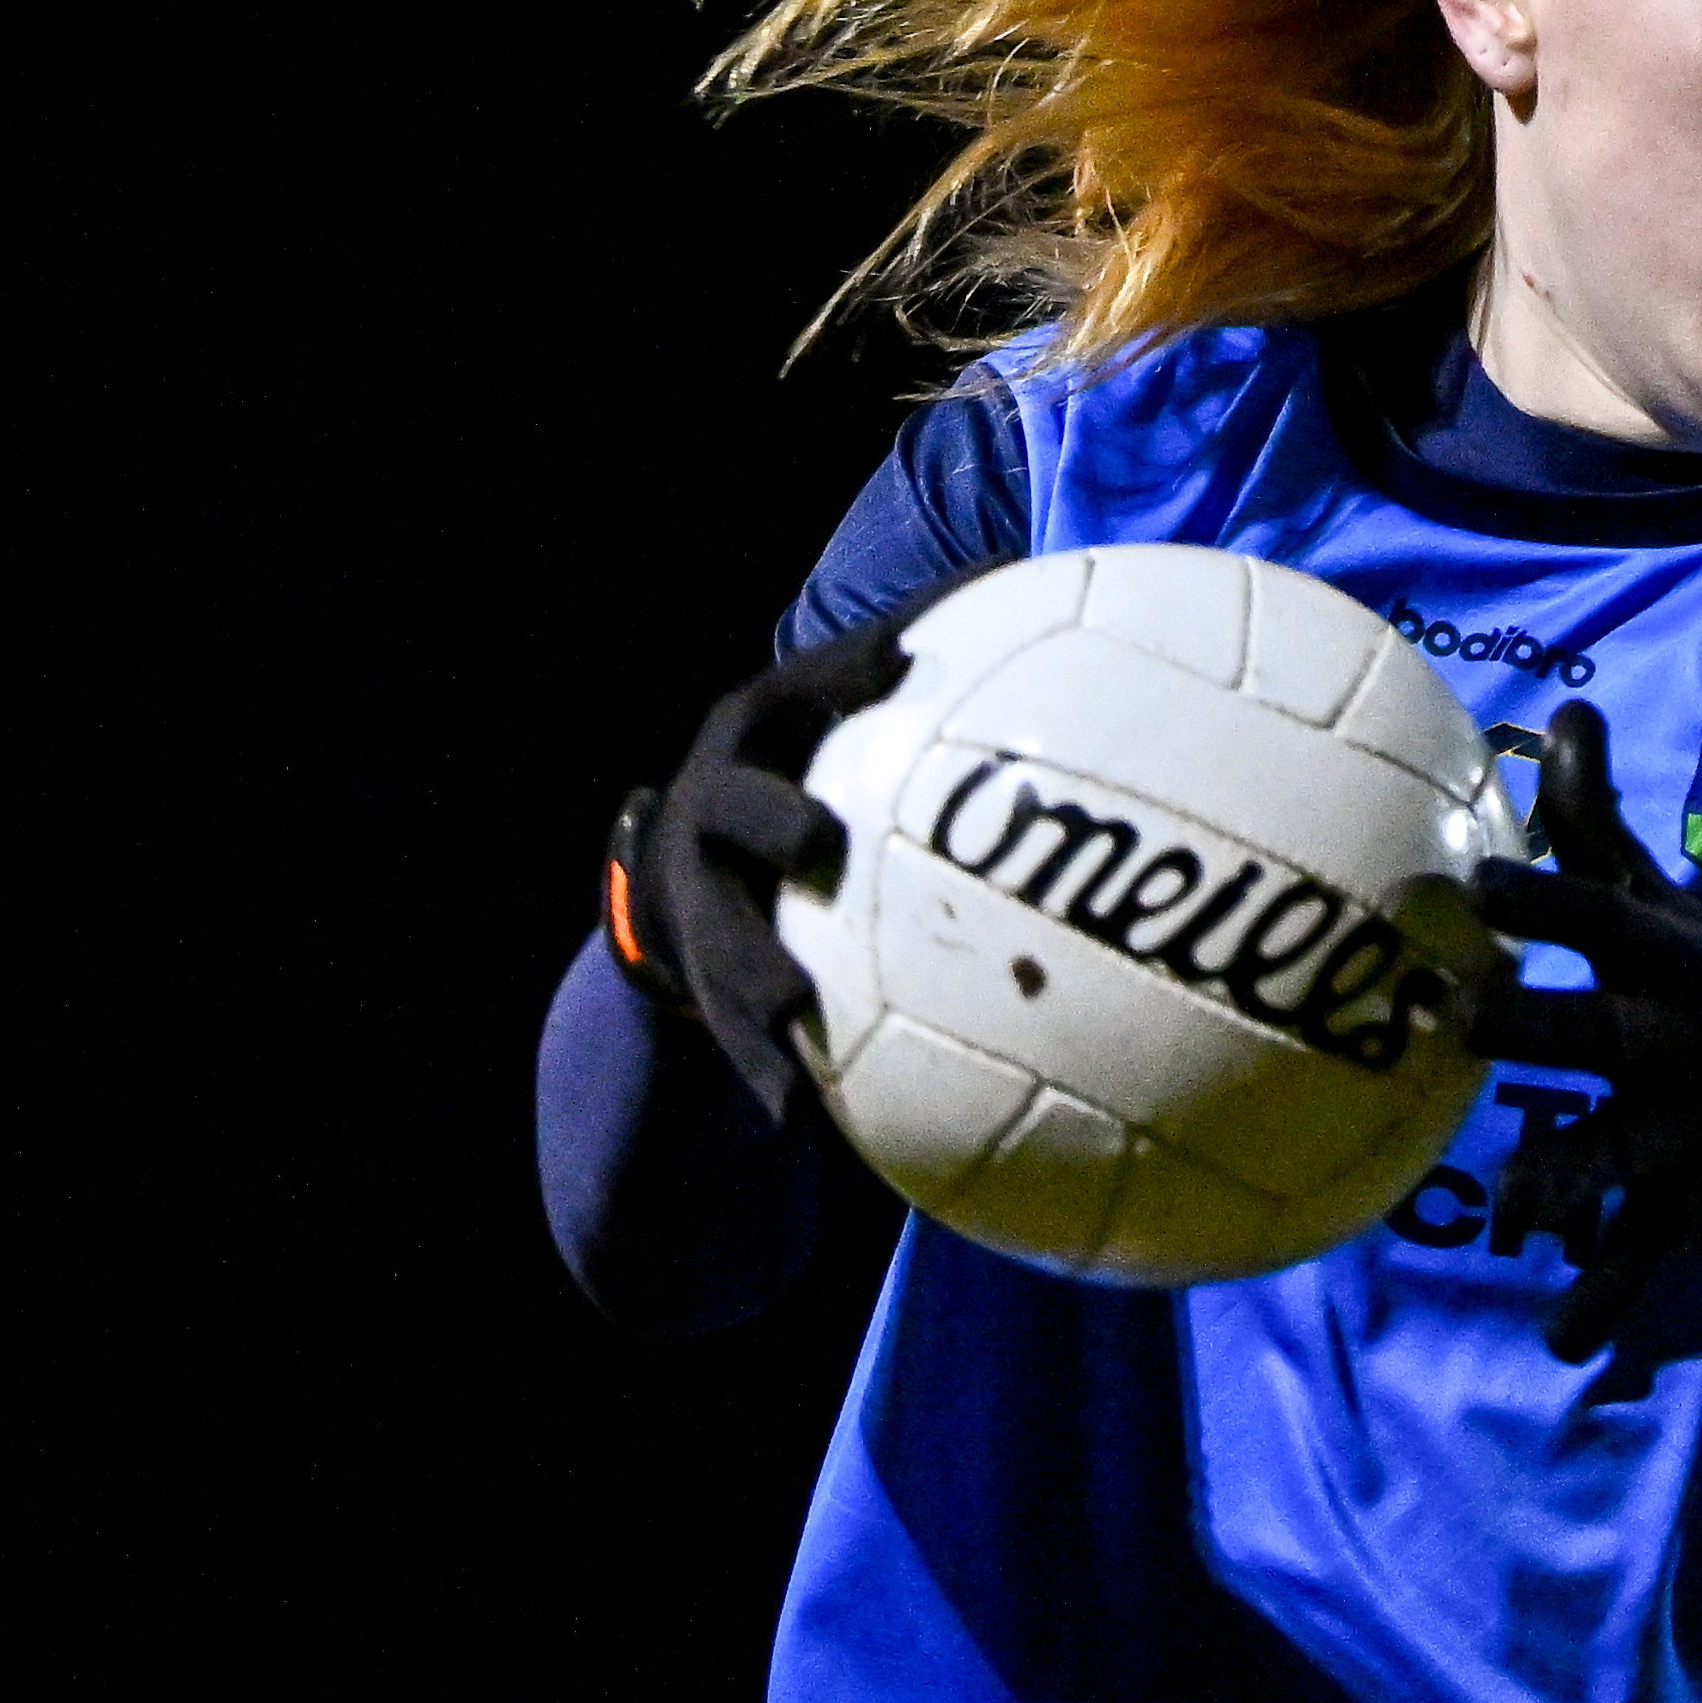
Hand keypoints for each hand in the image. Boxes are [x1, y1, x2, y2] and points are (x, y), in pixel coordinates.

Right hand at [603, 607, 929, 1123]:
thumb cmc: (796, 787)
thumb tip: (1030, 587)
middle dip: (768, 819)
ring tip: (791, 1009)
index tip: (899, 662)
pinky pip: (730, 1031)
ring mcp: (695, 896)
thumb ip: (914, 675)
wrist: (671, 881)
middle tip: (816, 840)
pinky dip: (762, 1073)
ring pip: (719, 935)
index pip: (796, 692)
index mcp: (758, 742)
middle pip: (730, 808)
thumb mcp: (835, 725)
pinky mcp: (695, 975)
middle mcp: (712, 809)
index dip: (842, 672)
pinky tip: (791, 1115)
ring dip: (753, 971)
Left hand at [1474, 701, 1701, 1359]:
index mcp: (1671, 965)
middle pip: (1602, 1032)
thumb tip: (1564, 708)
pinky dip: (1604, 1304)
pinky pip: (1639, 1260)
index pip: (1607, 920)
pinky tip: (1562, 1344)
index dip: (1551, 897)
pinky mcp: (1689, 1208)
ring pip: (1618, 1157)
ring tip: (1518, 1207)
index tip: (1481, 883)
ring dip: (1566, 1180)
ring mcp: (1687, 1132)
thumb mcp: (1665, 905)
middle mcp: (1681, 1045)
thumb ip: (1600, 823)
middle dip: (1537, 1022)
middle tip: (1461, 1014)